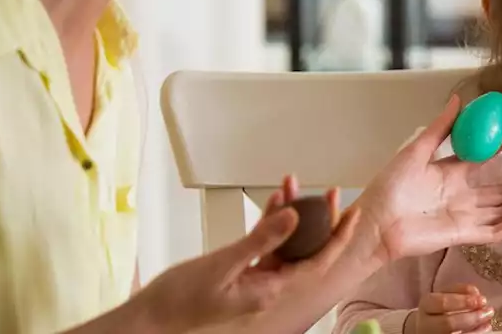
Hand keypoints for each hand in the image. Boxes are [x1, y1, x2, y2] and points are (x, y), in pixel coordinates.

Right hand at [133, 178, 358, 332]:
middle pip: (305, 250)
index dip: (337, 237)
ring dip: (291, 215)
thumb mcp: (224, 265)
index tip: (351, 214)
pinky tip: (275, 201)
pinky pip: (264, 244)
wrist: (150, 316)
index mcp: (270, 290)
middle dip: (320, 220)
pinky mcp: (240, 271)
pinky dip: (269, 222)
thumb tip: (294, 218)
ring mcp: (255, 278)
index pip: (316, 262)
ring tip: (296, 186)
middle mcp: (268, 286)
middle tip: (331, 193)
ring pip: (284, 243)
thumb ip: (261, 240)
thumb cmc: (179, 299)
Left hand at [353, 93, 501, 263]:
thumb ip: (441, 129)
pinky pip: (496, 230)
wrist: (374, 222)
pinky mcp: (465, 235)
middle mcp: (463, 197)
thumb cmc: (388, 188)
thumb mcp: (417, 151)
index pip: (485, 161)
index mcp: (450, 176)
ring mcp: (466, 217)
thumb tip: (458, 100)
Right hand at [408, 284, 493, 333]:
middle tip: (489, 311)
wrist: (426, 326)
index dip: (462, 301)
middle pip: (448, 323)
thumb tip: (475, 293)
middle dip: (471, 317)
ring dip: (476, 329)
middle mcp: (426, 323)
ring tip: (488, 320)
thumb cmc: (439, 307)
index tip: (481, 299)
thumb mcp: (444, 294)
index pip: (442, 302)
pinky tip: (485, 328)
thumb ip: (459, 291)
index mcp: (426, 304)